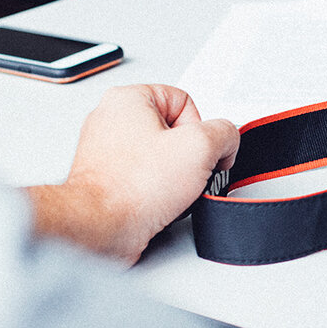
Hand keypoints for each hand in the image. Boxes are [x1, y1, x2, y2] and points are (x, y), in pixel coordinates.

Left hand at [26, 85, 237, 264]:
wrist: (99, 229)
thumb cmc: (131, 189)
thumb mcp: (200, 147)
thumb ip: (225, 133)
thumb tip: (226, 140)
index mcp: (127, 98)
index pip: (185, 101)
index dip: (200, 129)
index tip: (199, 152)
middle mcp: (111, 120)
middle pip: (174, 130)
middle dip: (186, 156)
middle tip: (183, 173)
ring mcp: (106, 150)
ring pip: (161, 157)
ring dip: (173, 176)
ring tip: (166, 190)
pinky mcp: (107, 178)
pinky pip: (145, 178)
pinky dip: (156, 192)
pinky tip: (156, 202)